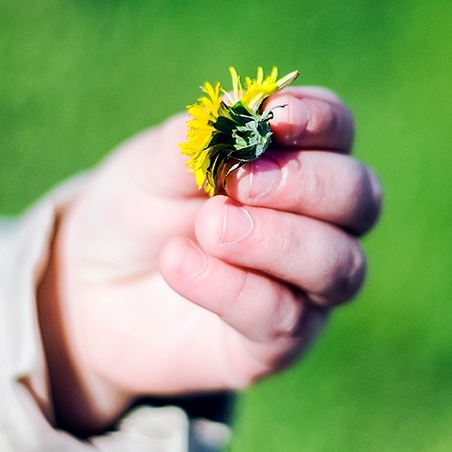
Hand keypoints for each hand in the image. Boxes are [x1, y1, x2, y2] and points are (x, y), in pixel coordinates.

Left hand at [37, 87, 381, 434]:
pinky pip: (282, 319)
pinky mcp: (274, 343)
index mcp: (292, 163)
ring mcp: (302, 288)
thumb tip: (238, 108)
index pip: (337, 131)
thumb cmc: (135, 213)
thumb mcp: (150, 167)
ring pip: (339, 265)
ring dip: (277, 240)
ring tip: (208, 227)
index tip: (277, 116)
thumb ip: (195, 140)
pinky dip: (234, 288)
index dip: (320, 119)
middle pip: (358, 197)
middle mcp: (315, 225)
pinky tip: (180, 263)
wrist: (92, 287)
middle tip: (238, 183)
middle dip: (304, 184)